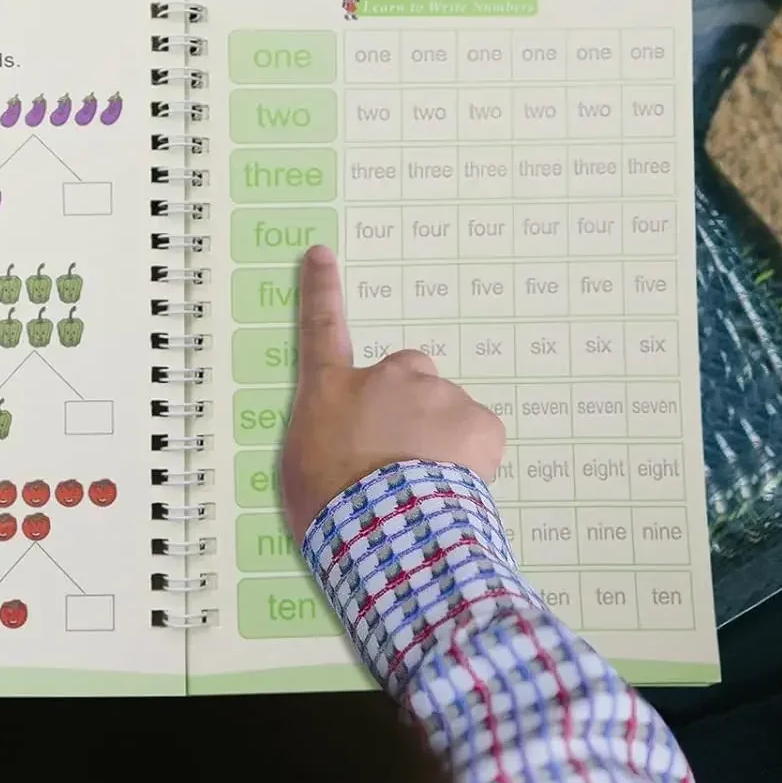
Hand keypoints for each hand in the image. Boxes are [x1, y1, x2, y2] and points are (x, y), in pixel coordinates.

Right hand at [280, 246, 506, 539]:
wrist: (382, 528)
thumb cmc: (329, 507)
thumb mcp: (303, 470)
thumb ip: (325, 441)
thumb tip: (344, 449)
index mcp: (333, 390)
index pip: (323, 327)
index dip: (322, 289)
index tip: (321, 254)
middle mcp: (386, 378)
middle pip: (407, 372)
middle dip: (408, 402)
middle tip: (401, 451)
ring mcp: (436, 395)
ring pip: (446, 410)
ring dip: (440, 439)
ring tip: (424, 486)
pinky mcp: (479, 422)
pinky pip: (479, 437)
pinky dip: (472, 460)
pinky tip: (454, 489)